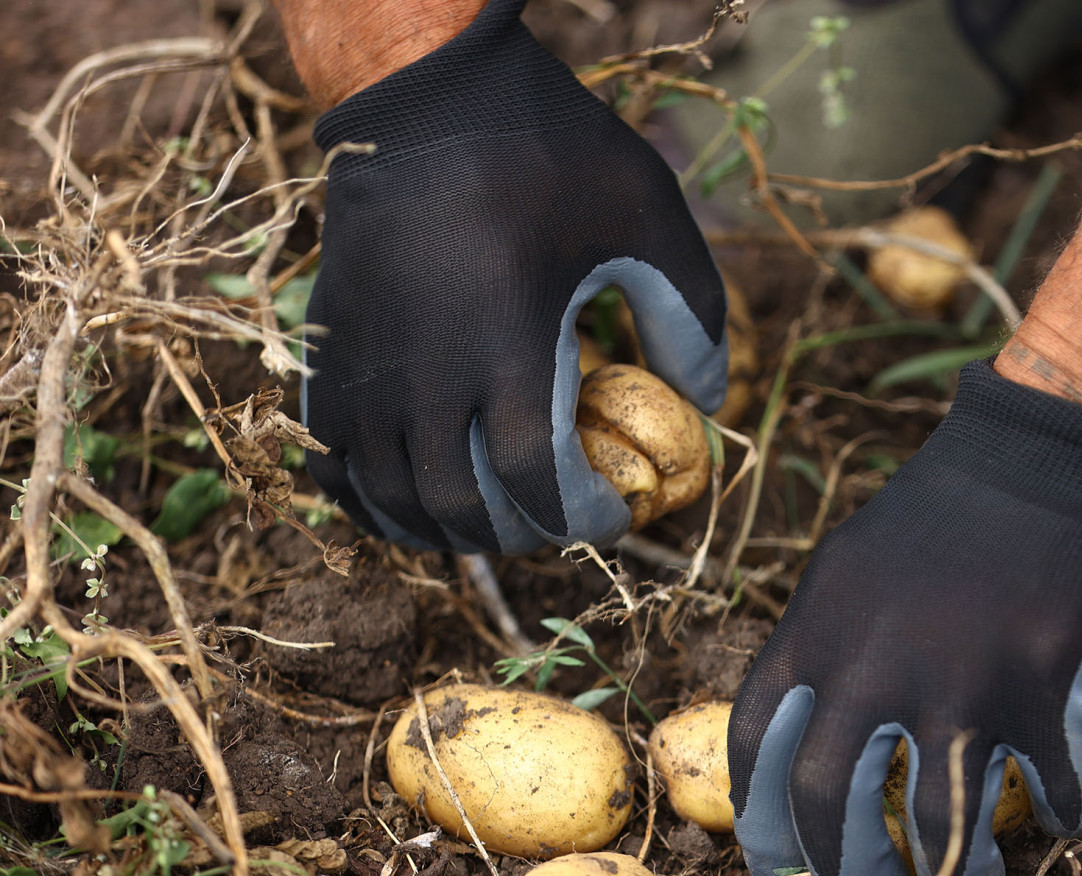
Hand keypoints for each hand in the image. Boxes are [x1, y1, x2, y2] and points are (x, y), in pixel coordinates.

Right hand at [302, 0, 728, 552]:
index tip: (613, 513)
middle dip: (521, 531)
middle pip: (464, 506)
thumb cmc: (545, 152)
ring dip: (451, 527)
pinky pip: (333, 461)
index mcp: (508, 346)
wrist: (423, 95)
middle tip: (559, 516)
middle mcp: (424, 372)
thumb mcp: (647, 216)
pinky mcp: (330, 351)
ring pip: (395, 497)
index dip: (581, 518)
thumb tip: (708, 399)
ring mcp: (366, 367)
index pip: (538, 483)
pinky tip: (414, 498)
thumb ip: (690, 314)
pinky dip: (373, 500)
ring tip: (497, 516)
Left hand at [727, 361, 1081, 875]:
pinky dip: (1062, 816)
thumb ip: (825, 648)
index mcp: (813, 632)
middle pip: (833, 810)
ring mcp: (956, 684)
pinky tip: (1065, 816)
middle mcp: (871, 667)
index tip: (781, 869)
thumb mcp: (851, 565)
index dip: (761, 826)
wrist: (1050, 451)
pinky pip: (1050, 791)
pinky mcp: (1038, 692)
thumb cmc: (949, 508)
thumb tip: (813, 734)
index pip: (757, 751)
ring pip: (940, 829)